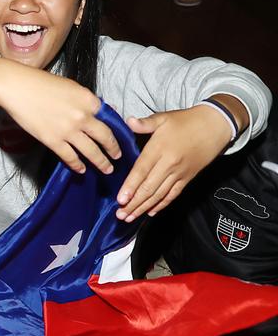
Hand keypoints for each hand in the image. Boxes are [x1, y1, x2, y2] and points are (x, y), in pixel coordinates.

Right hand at [0, 58, 120, 174]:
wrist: (16, 88)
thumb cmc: (40, 83)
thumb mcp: (70, 86)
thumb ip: (86, 100)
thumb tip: (100, 110)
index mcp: (89, 100)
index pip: (109, 118)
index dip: (116, 130)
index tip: (119, 138)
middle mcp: (83, 116)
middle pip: (105, 138)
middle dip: (114, 150)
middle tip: (118, 157)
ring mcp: (68, 130)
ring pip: (91, 151)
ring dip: (101, 162)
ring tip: (107, 169)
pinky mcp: (52, 140)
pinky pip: (70, 157)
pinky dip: (77, 165)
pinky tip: (82, 169)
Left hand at [115, 106, 232, 221]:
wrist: (216, 126)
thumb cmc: (186, 121)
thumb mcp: (164, 118)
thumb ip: (145, 123)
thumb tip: (128, 121)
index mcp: (159, 149)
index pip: (141, 171)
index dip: (130, 186)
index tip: (120, 199)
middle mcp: (169, 164)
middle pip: (149, 187)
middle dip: (134, 203)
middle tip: (120, 215)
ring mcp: (180, 173)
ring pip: (159, 194)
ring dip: (144, 207)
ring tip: (130, 217)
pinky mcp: (188, 178)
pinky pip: (174, 194)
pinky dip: (162, 204)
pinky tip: (151, 212)